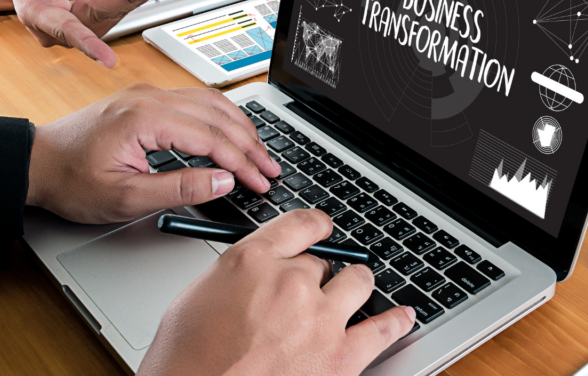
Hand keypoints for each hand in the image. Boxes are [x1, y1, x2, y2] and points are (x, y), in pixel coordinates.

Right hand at [3, 0, 166, 67]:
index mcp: (37, 13)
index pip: (63, 29)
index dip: (86, 43)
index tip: (109, 60)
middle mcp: (60, 25)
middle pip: (98, 19)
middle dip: (127, 0)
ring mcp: (79, 22)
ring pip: (112, 14)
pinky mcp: (94, 14)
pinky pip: (117, 6)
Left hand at [27, 83, 279, 223]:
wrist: (35, 164)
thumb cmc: (71, 181)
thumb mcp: (125, 198)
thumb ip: (180, 189)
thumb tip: (224, 180)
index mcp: (146, 118)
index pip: (212, 138)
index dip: (243, 163)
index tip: (260, 183)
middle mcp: (150, 98)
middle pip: (218, 117)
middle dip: (250, 145)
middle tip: (270, 171)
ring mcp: (149, 94)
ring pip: (211, 103)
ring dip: (240, 128)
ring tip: (260, 153)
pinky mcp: (146, 99)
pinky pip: (196, 100)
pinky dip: (222, 117)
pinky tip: (233, 131)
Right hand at [139, 210, 415, 375]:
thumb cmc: (185, 365)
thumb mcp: (193, 303)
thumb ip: (234, 278)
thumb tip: (255, 273)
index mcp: (250, 261)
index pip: (299, 225)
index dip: (314, 227)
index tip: (320, 230)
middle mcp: (290, 282)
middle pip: (322, 262)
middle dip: (317, 276)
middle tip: (309, 292)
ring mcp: (320, 319)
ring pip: (358, 282)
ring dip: (354, 287)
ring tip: (354, 292)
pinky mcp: (341, 357)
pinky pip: (383, 329)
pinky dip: (395, 321)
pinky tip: (402, 316)